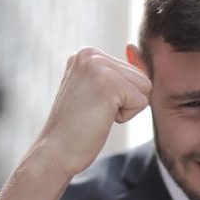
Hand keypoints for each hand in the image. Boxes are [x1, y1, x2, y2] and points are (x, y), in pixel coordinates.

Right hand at [36, 47, 150, 177]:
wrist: (55, 152)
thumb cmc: (77, 128)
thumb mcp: (97, 92)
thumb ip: (118, 72)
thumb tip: (135, 47)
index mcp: (87, 54)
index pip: (133, 72)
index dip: (121, 97)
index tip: (92, 105)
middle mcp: (90, 54)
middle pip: (142, 78)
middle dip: (125, 101)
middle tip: (94, 112)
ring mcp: (98, 66)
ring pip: (145, 88)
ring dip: (126, 108)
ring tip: (97, 114)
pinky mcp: (109, 83)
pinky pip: (142, 102)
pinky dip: (125, 117)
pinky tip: (99, 119)